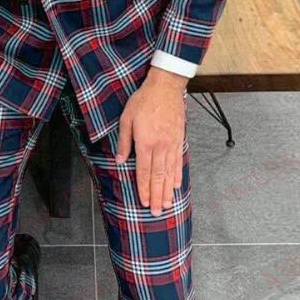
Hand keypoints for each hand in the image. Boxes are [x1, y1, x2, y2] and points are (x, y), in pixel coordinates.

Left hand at [116, 67, 187, 216]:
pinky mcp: (179, 139)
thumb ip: (124, 141)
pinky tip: (176, 185)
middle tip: (156, 212)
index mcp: (145, 142)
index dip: (143, 189)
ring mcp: (171, 144)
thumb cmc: (143, 101)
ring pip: (169, 172)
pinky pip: (178, 161)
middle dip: (156, 196)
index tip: (143, 202)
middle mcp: (160, 146)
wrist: (165, 87)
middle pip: (157, 177)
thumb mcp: (126, 118)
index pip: (143, 172)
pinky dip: (177, 174)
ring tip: (167, 205)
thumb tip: (120, 160)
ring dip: (167, 190)